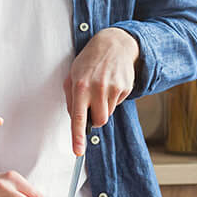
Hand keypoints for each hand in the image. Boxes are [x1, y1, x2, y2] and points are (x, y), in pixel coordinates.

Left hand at [64, 27, 139, 155]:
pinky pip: (118, 103)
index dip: (77, 136)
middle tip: (93, 103)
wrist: (113, 44)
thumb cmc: (89, 62)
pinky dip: (113, 98)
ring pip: (109, 113)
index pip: (78, 117)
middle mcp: (97, 88)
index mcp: (80, 86)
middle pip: (99, 121)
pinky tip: (111, 83)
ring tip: (101, 88)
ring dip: (104, 106)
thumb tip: (76, 120)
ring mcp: (113, 88)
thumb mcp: (72, 75)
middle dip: (96, 118)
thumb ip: (71, 99)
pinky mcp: (125, 87)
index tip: (78, 151)